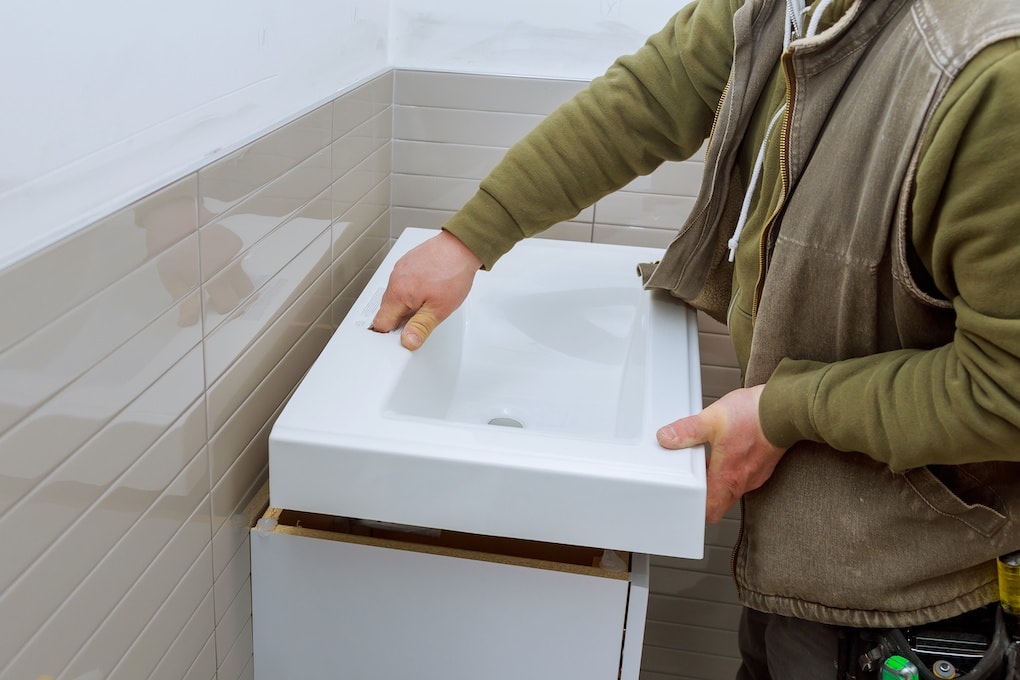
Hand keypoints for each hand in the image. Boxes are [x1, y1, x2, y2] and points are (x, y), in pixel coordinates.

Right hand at [371, 230, 482, 349]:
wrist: (462, 247)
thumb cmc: (452, 274)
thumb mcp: (439, 309)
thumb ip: (420, 327)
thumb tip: (408, 342)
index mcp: (397, 293)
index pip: (381, 322)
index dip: (392, 334)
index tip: (405, 334)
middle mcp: (394, 279)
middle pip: (387, 309)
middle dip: (401, 318)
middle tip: (422, 317)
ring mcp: (400, 268)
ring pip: (396, 294)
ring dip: (407, 303)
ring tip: (429, 301)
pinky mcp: (408, 261)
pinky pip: (403, 281)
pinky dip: (412, 288)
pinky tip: (429, 287)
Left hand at [656, 385, 786, 522]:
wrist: (786, 407)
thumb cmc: (755, 415)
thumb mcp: (713, 419)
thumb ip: (687, 430)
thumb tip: (666, 438)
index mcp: (728, 477)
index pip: (710, 511)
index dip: (695, 509)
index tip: (685, 497)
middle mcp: (743, 481)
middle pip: (720, 502)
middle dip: (704, 494)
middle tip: (692, 477)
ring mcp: (756, 474)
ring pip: (732, 489)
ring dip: (718, 480)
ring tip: (706, 461)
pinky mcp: (763, 464)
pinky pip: (744, 476)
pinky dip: (732, 469)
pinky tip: (727, 451)